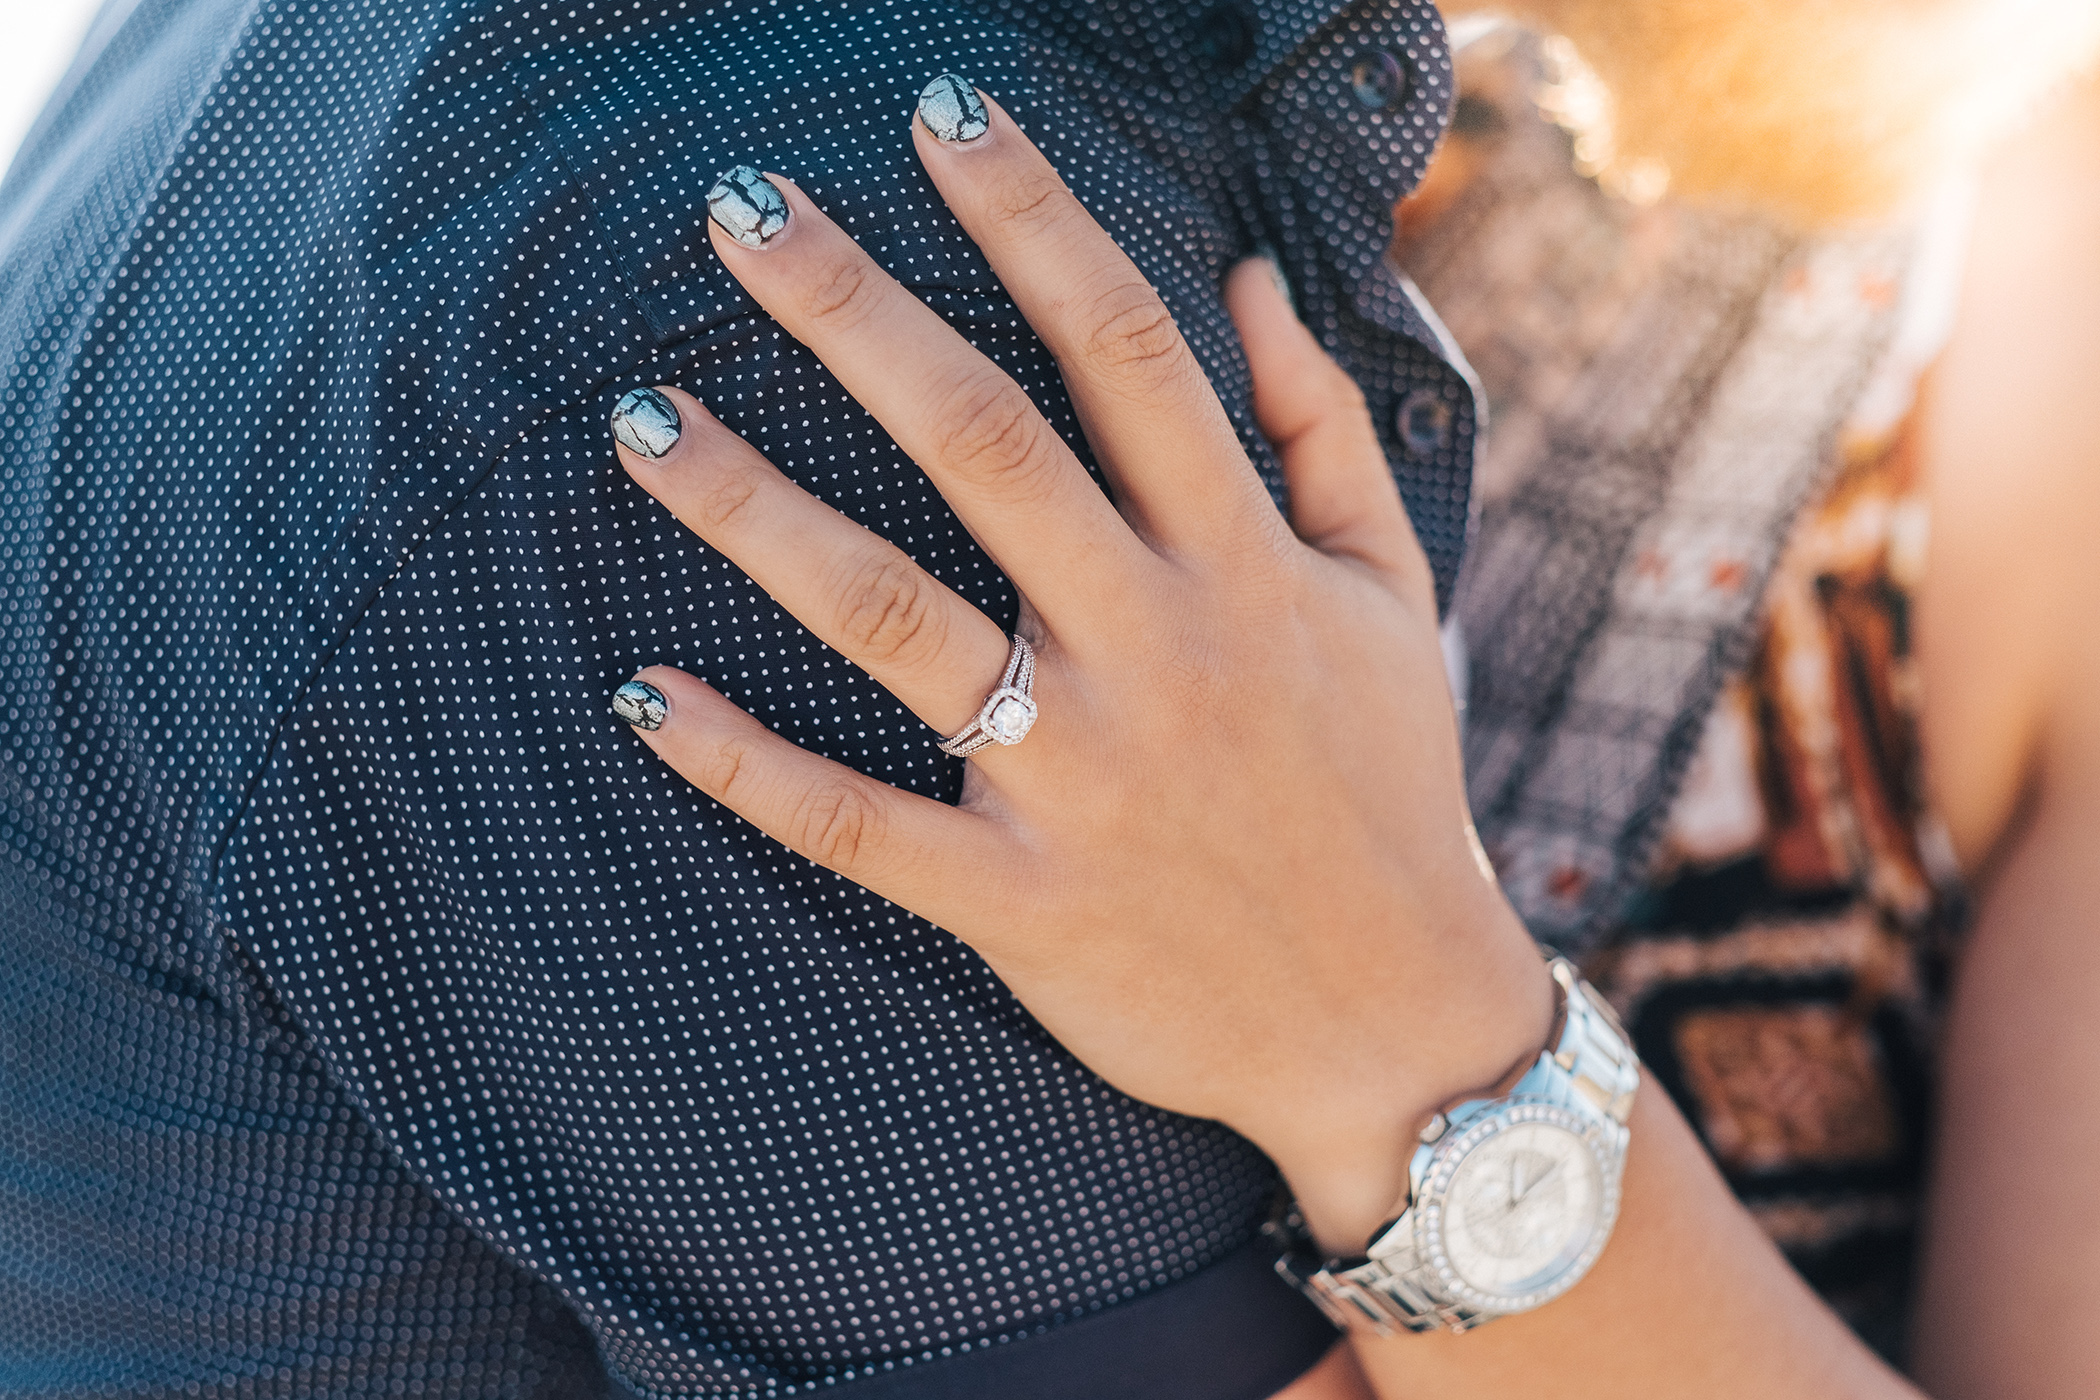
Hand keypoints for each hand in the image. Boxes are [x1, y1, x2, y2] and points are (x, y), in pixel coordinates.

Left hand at [608, 86, 1551, 1251]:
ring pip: (895, 620)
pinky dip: (745, 767)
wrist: (1396, 1029)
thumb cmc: (1389, 790)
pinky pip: (858, 827)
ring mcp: (1081, 779)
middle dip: (856, 311)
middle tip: (736, 206)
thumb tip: (1256, 275)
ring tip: (638, 419)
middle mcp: (1156, 646)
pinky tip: (636, 697)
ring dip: (757, 515)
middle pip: (986, 445)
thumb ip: (1326, 430)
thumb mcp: (1395, 596)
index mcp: (1244, 561)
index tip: (938, 112)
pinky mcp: (1021, 903)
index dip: (1033, 216)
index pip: (1127, 350)